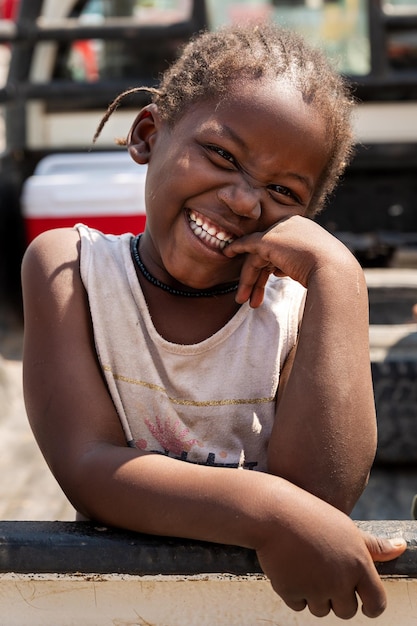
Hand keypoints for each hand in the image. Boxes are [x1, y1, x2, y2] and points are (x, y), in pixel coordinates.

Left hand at [224, 216, 355, 306]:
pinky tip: (226, 253)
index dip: (272, 269)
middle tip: (250, 300)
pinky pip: (247, 244)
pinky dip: (236, 248)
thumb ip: (293, 265)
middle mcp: (292, 225)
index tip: (266, 286)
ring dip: (249, 280)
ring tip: (243, 301)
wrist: (334, 270)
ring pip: (257, 256)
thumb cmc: (331, 275)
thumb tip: (277, 270)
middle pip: (268, 253)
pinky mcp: (268, 239)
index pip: (281, 250)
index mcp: (304, 230)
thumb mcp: (312, 267)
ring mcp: (280, 230)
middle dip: (258, 278)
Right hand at [255, 493, 405, 619]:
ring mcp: (314, 589)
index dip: (371, 606)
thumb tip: (402, 547)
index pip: (377, 603)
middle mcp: (339, 580)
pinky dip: (295, 592)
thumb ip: (374, 546)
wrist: (274, 512)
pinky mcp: (291, 593)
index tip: (363, 603)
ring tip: (306, 566)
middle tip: (325, 574)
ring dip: (315, 595)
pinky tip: (291, 568)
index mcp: (358, 564)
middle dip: (337, 598)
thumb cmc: (313, 516)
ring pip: (321, 610)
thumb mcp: (347, 528)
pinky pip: (298, 605)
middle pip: (347, 611)